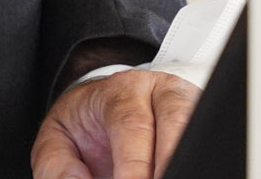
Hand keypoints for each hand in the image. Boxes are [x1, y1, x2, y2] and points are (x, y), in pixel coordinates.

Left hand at [31, 69, 198, 178]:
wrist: (104, 106)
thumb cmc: (85, 126)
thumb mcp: (57, 137)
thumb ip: (57, 163)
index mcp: (122, 90)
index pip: (132, 124)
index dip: (134, 164)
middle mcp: (161, 92)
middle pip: (175, 124)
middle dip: (167, 165)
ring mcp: (190, 105)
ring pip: (197, 132)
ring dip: (184, 164)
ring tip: (172, 178)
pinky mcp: (202, 125)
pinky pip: (204, 143)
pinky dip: (194, 161)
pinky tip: (182, 172)